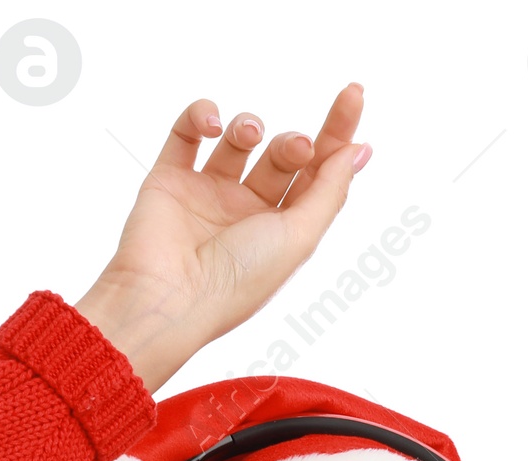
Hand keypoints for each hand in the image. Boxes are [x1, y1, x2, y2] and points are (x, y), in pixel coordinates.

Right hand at [74, 85, 369, 391]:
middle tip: (298, 147)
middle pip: (282, 157)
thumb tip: (358, 151)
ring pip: (236, 140)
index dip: (337, 137)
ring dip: (249, 125)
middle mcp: (247, 213)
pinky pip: (186, 132)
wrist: (169, 297)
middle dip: (295, 143)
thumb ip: (330, 191)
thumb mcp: (300, 238)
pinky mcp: (169, 180)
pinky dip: (200, 114)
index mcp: (282, 232)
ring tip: (249, 134)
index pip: (316, 176)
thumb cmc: (237, 281)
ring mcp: (207, 195)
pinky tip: (210, 123)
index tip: (353, 95)